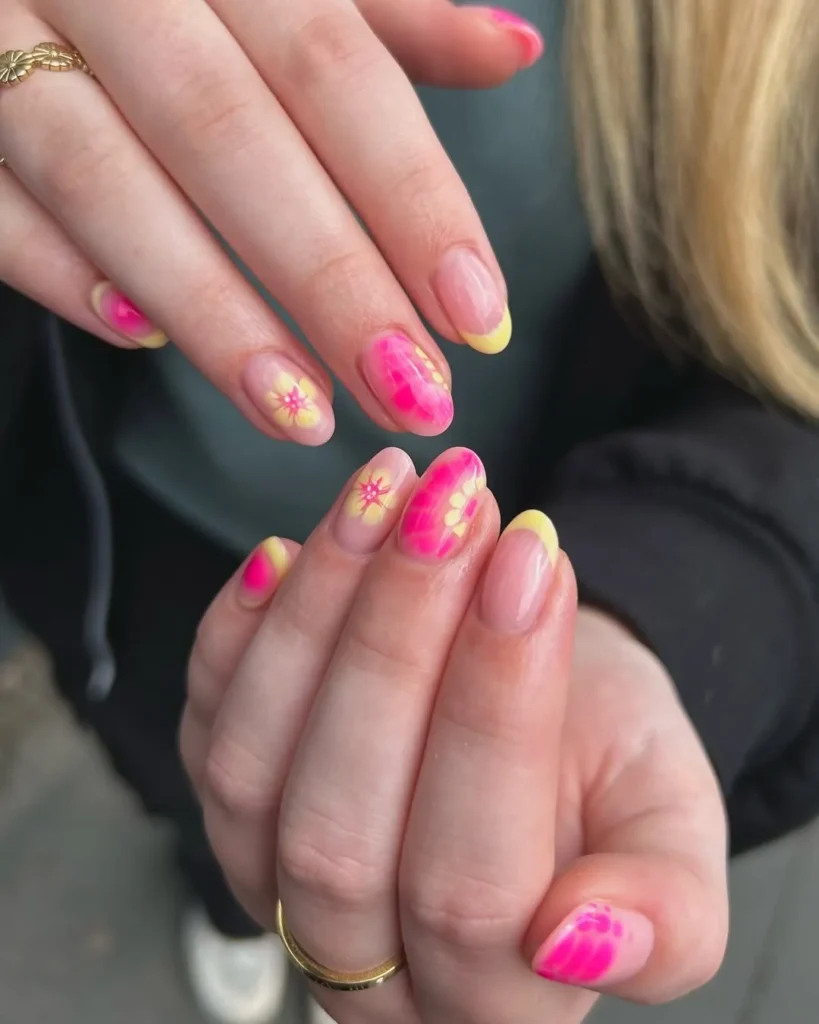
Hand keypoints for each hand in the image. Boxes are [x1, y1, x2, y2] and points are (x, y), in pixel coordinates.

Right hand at [0, 0, 540, 441]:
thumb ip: (385, 13)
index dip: (412, 199)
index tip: (476, 316)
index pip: (337, 70)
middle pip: (232, 138)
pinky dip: (57, 270)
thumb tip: (511, 49)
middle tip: (409, 393)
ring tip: (300, 411)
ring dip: (210, 309)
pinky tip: (141, 339)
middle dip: (331, 282)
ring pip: (102, 177)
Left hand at [182, 446, 727, 1023]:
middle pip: (341, 831)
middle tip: (451, 509)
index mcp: (495, 998)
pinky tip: (292, 551)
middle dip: (395, 643)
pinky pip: (202, 724)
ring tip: (386, 498)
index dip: (495, 715)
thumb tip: (583, 935)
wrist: (547, 706)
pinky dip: (238, 631)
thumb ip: (666, 908)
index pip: (474, 889)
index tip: (533, 563)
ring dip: (317, 615)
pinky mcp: (230, 801)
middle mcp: (364, 965)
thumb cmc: (606, 761)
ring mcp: (273, 883)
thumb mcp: (675, 820)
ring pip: (251, 771)